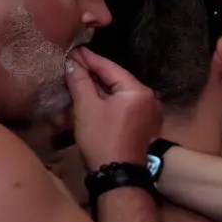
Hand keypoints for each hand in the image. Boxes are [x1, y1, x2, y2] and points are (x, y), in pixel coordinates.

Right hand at [66, 49, 162, 169]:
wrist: (117, 171)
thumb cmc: (102, 137)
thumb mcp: (87, 107)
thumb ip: (80, 81)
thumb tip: (72, 63)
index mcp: (139, 91)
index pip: (111, 68)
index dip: (91, 59)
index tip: (74, 49)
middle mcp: (149, 98)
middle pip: (117, 78)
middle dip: (95, 70)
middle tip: (74, 61)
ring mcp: (149, 111)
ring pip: (120, 91)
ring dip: (101, 84)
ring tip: (80, 74)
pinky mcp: (143, 122)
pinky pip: (124, 103)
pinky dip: (108, 97)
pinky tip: (94, 93)